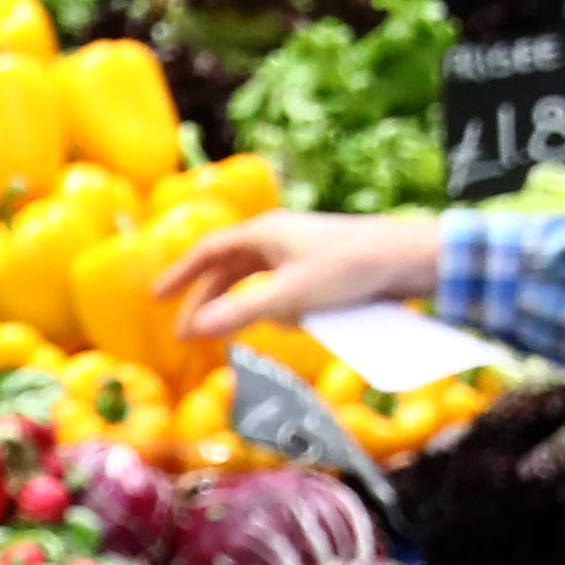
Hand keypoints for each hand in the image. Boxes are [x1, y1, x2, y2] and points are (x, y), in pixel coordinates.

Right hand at [157, 212, 446, 341]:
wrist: (407, 259)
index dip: (180, 275)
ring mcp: (301, 249)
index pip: (208, 250)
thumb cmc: (347, 270)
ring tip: (234, 332)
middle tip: (187, 332)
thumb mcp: (288, 296)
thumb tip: (193, 330)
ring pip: (257, 278)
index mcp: (265, 232)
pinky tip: (286, 323)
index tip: (156, 299)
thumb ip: (238, 314)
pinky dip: (274, 305)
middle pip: (229, 267)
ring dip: (242, 304)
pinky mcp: (322, 266)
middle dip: (207, 299)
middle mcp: (279, 235)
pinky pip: (283, 286)